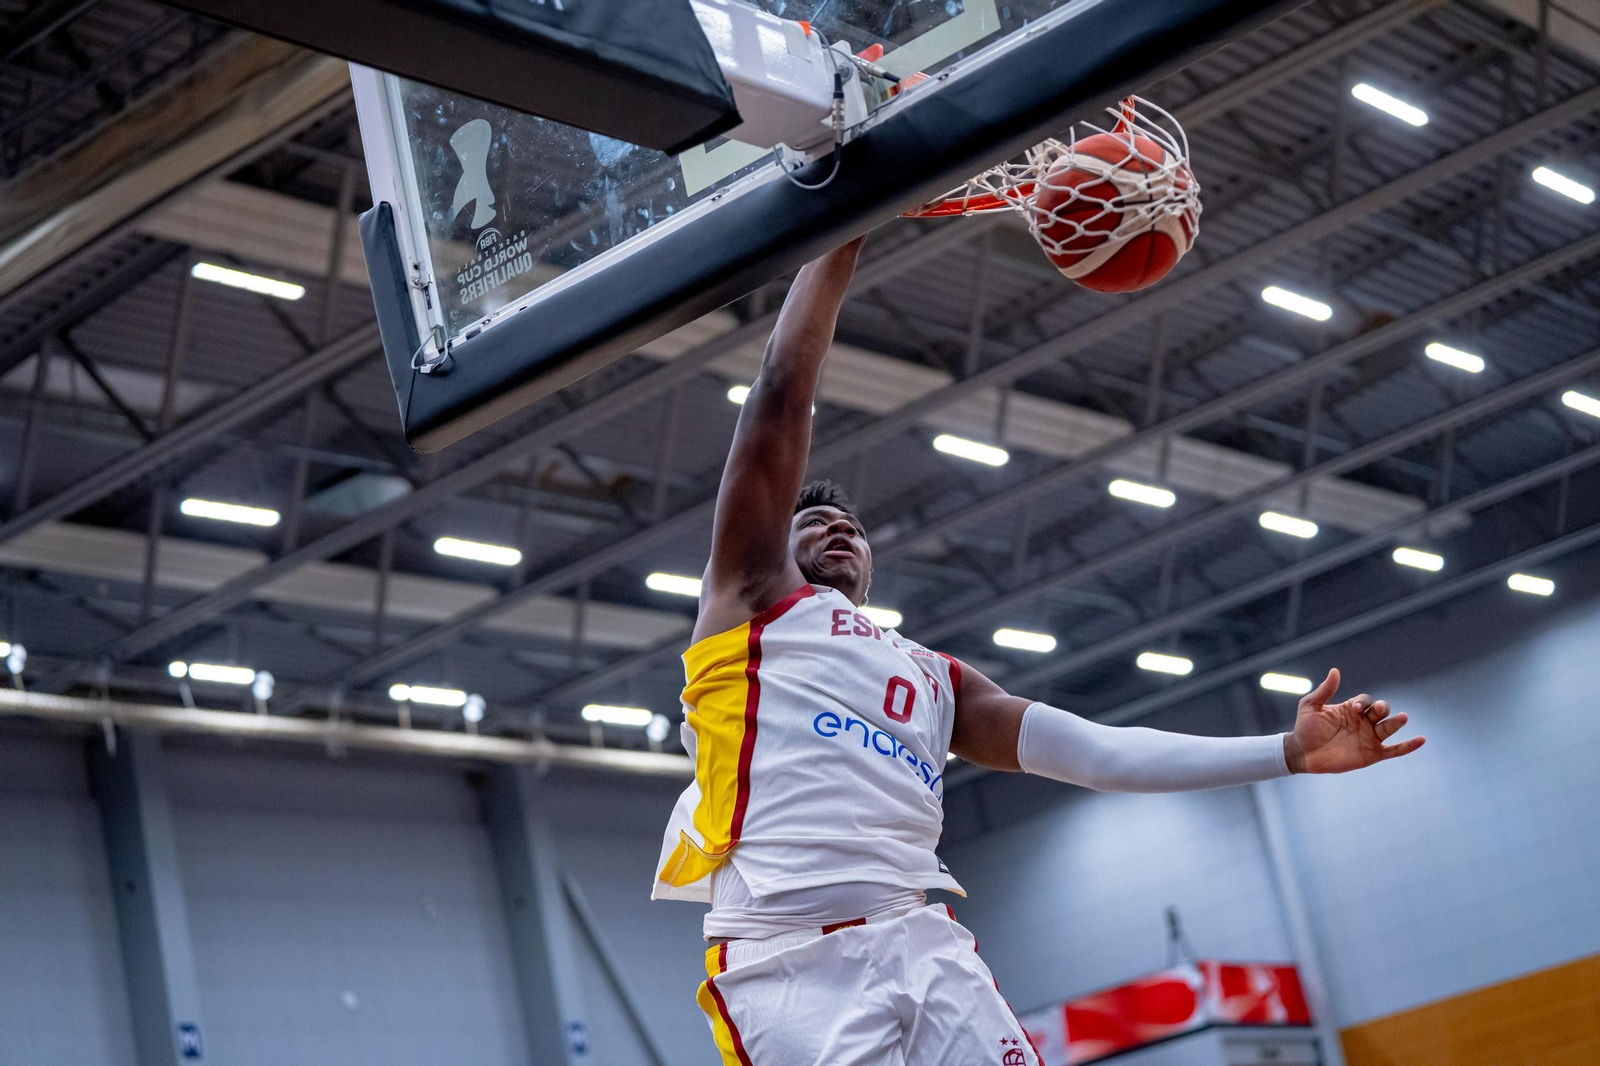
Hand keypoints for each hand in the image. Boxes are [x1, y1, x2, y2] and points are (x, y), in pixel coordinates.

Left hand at [1284, 668, 1423, 773]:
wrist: (1302, 753)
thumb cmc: (1305, 729)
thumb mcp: (1311, 706)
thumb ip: (1324, 690)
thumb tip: (1335, 671)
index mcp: (1351, 709)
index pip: (1366, 700)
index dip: (1363, 702)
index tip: (1354, 709)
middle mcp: (1363, 722)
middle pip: (1381, 711)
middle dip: (1382, 708)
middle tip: (1380, 709)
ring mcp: (1369, 738)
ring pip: (1388, 728)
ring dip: (1396, 722)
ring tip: (1403, 717)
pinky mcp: (1372, 754)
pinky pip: (1394, 750)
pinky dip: (1408, 746)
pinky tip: (1421, 740)